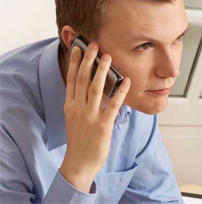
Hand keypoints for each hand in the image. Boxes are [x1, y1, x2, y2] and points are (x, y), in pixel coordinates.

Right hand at [60, 42, 130, 192]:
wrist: (79, 162)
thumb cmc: (78, 138)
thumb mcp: (73, 117)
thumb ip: (78, 101)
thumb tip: (87, 85)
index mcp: (70, 105)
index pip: (71, 79)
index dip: (74, 62)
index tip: (77, 48)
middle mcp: (78, 108)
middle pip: (82, 79)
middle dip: (88, 60)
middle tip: (94, 45)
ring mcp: (90, 117)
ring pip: (95, 88)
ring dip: (102, 71)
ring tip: (108, 56)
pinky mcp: (103, 126)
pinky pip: (113, 105)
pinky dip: (120, 92)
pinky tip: (126, 81)